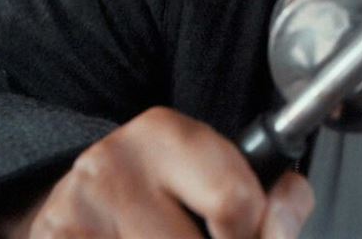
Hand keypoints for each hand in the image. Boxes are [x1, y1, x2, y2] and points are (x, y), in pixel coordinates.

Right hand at [13, 106, 314, 237]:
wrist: (76, 207)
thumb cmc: (160, 197)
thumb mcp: (217, 178)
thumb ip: (269, 201)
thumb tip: (285, 209)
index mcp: (165, 134)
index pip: (235, 202)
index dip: (256, 235)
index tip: (243, 233)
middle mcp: (113, 166)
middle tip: (207, 237)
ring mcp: (76, 212)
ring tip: (169, 236)